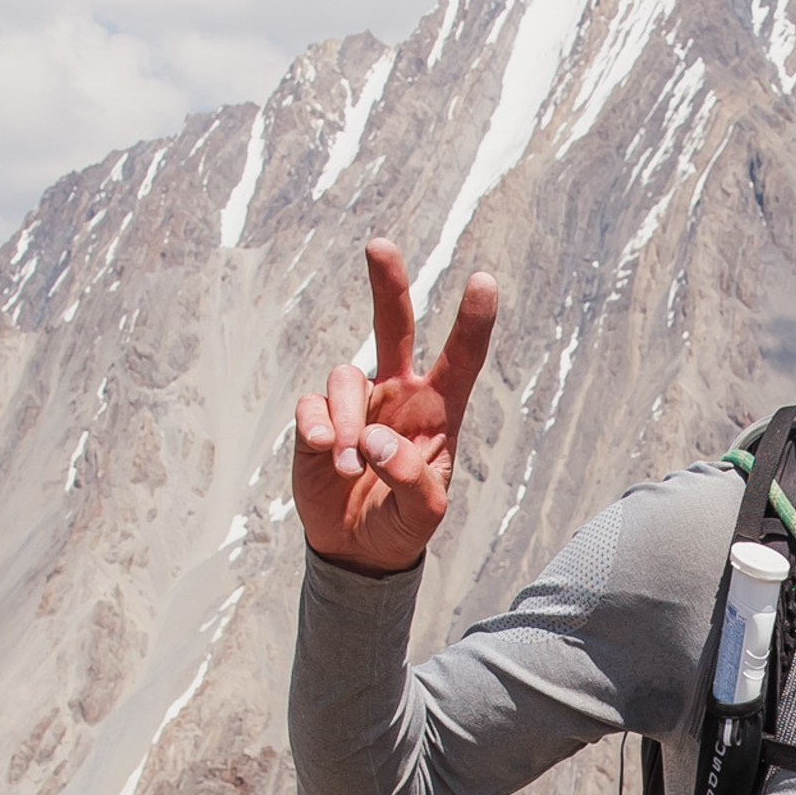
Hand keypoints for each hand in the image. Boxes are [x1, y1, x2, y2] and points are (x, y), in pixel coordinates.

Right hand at [292, 241, 497, 573]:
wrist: (357, 549)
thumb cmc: (402, 525)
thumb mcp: (424, 514)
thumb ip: (412, 479)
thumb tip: (377, 442)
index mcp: (438, 411)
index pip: (460, 360)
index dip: (472, 322)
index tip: (483, 280)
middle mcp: (397, 395)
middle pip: (393, 327)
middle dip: (388, 285)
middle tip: (379, 245)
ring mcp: (356, 405)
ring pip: (345, 379)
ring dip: (348, 423)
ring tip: (352, 468)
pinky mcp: (317, 421)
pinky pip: (312, 406)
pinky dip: (318, 427)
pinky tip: (326, 454)